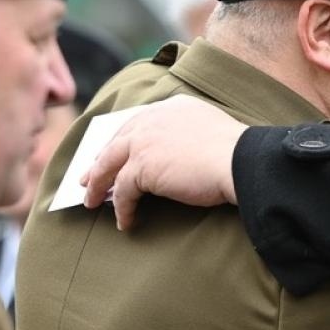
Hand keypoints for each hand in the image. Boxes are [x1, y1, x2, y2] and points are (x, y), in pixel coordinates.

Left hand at [80, 96, 244, 230]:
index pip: (136, 123)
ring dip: (99, 186)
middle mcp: (152, 119)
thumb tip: (177, 158)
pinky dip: (121, 209)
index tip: (111, 154)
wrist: (242, 162)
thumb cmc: (237, 153)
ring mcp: (144, 141)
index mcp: (171, 107)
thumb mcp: (211, 131)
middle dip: (99, 162)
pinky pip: (122, 191)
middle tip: (87, 179)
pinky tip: (124, 222)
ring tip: (93, 202)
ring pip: (108, 165)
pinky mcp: (142, 167)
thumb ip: (188, 135)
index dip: (121, 141)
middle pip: (115, 142)